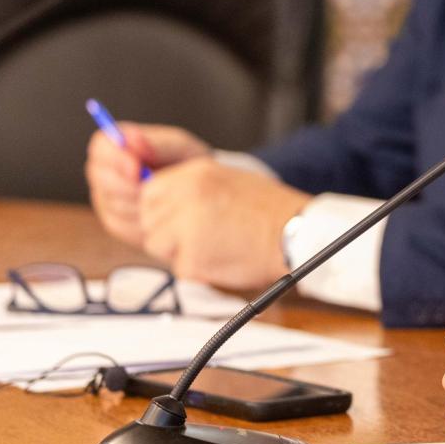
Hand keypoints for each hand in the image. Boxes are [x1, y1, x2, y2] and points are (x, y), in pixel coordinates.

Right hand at [85, 123, 210, 246]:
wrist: (200, 194)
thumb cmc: (189, 163)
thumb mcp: (181, 149)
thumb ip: (158, 144)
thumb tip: (132, 138)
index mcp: (118, 144)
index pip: (102, 147)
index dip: (115, 158)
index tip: (136, 169)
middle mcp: (104, 170)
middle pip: (101, 177)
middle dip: (128, 185)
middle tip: (156, 190)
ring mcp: (105, 197)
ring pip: (113, 204)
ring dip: (141, 204)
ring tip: (167, 200)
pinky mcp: (114, 221)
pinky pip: (122, 225)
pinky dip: (144, 221)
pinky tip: (164, 215)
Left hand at [135, 157, 309, 290]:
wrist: (296, 235)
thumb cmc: (270, 210)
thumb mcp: (227, 180)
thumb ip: (189, 187)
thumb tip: (158, 199)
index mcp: (195, 174)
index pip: (149, 193)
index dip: (160, 209)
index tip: (177, 218)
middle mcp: (186, 197)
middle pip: (148, 220)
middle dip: (166, 230)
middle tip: (200, 234)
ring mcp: (187, 229)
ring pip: (157, 245)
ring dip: (179, 250)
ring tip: (215, 244)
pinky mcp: (192, 260)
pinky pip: (179, 268)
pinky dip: (198, 269)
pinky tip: (224, 257)